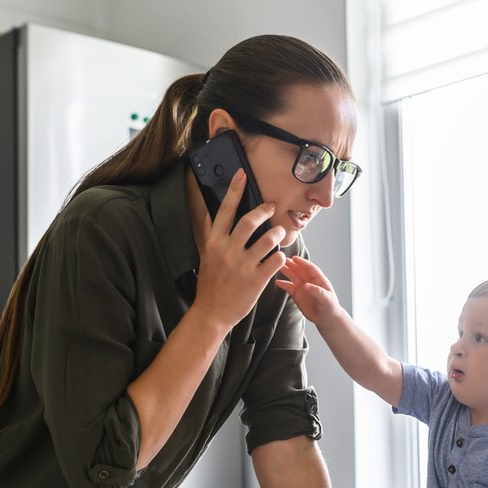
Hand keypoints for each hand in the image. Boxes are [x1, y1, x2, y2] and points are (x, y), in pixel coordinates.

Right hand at [196, 169, 286, 326]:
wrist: (212, 313)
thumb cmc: (210, 283)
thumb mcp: (206, 256)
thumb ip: (210, 234)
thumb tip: (212, 213)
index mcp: (214, 243)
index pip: (225, 210)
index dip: (234, 190)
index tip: (242, 175)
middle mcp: (228, 251)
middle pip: (250, 221)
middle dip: (264, 210)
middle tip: (271, 206)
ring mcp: (243, 266)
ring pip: (268, 239)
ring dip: (277, 232)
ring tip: (279, 231)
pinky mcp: (256, 280)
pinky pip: (276, 260)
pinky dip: (281, 255)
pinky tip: (280, 256)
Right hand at [275, 256, 343, 324]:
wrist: (325, 318)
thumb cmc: (330, 307)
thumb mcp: (326, 299)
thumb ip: (317, 291)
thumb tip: (305, 285)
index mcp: (319, 279)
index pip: (310, 268)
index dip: (303, 263)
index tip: (295, 258)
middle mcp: (309, 281)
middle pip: (299, 270)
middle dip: (292, 264)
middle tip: (282, 259)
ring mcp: (302, 287)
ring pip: (293, 276)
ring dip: (286, 271)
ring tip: (278, 266)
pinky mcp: (297, 295)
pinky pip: (289, 287)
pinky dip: (283, 284)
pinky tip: (277, 282)